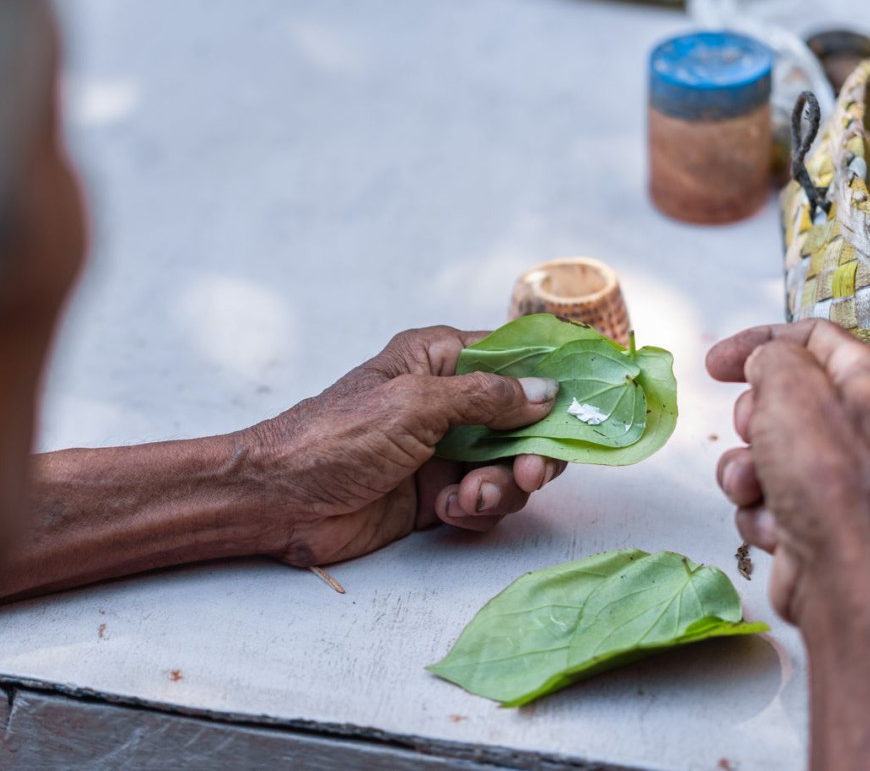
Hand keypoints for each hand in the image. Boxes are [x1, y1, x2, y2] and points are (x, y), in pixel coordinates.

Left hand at [242, 326, 565, 566]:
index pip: (515, 357)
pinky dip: (476, 510)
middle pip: (524, 420)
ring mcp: (444, 450)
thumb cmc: (336, 436)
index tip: (590, 399)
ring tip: (470, 499)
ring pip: (510, 466)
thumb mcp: (415, 404)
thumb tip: (546, 393)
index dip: (554, 378)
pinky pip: (485, 500)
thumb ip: (486, 398)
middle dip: (532, 450)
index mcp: (439, 359)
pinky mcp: (437, 495)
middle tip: (530, 473)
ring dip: (501, 487)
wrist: (279, 502)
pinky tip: (448, 512)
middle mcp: (448, 401)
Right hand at [706, 320, 869, 628]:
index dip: (759, 342)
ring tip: (757, 488)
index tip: (716, 363)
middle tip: (756, 432)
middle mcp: (866, 425)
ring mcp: (842, 474)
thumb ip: (772, 356)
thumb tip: (766, 365)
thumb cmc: (830, 482)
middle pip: (782, 397)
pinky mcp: (819, 515)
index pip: (812, 337)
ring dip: (746, 470)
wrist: (845, 581)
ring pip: (765, 450)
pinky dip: (760, 508)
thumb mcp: (791, 389)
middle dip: (752, 419)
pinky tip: (777, 524)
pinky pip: (767, 494)